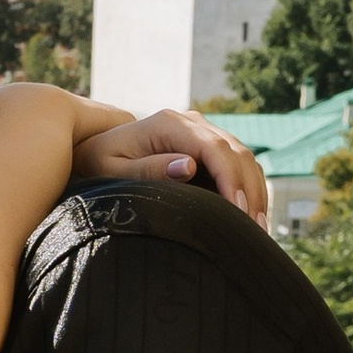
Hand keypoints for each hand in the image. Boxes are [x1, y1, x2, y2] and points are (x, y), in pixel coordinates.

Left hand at [76, 107, 267, 226]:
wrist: (94, 152)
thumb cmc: (97, 164)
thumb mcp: (112, 170)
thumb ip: (147, 169)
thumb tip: (189, 166)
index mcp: (170, 124)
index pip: (215, 149)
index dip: (232, 180)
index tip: (239, 213)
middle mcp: (191, 122)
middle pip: (237, 152)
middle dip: (250, 191)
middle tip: (255, 230)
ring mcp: (201, 133)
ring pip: (243, 158)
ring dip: (255, 191)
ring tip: (258, 229)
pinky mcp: (206, 147)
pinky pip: (237, 165)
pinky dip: (248, 188)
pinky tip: (251, 217)